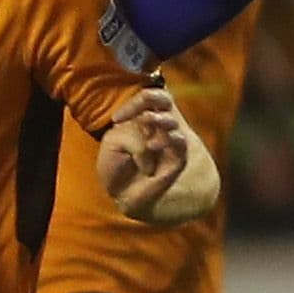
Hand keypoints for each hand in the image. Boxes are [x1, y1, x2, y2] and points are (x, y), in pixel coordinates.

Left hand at [98, 78, 190, 216]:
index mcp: (142, 118)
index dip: (134, 102)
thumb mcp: (114, 141)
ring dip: (156, 123)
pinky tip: (152, 147)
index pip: (147, 96)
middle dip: (147, 102)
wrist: (126, 196)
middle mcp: (159, 125)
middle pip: (163, 97)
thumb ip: (129, 127)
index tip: (116, 120)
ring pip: (169, 119)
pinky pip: (178, 139)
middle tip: (136, 118)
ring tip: (146, 140)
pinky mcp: (179, 156)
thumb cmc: (118, 167)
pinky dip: (165, 139)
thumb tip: (149, 122)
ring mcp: (170, 140)